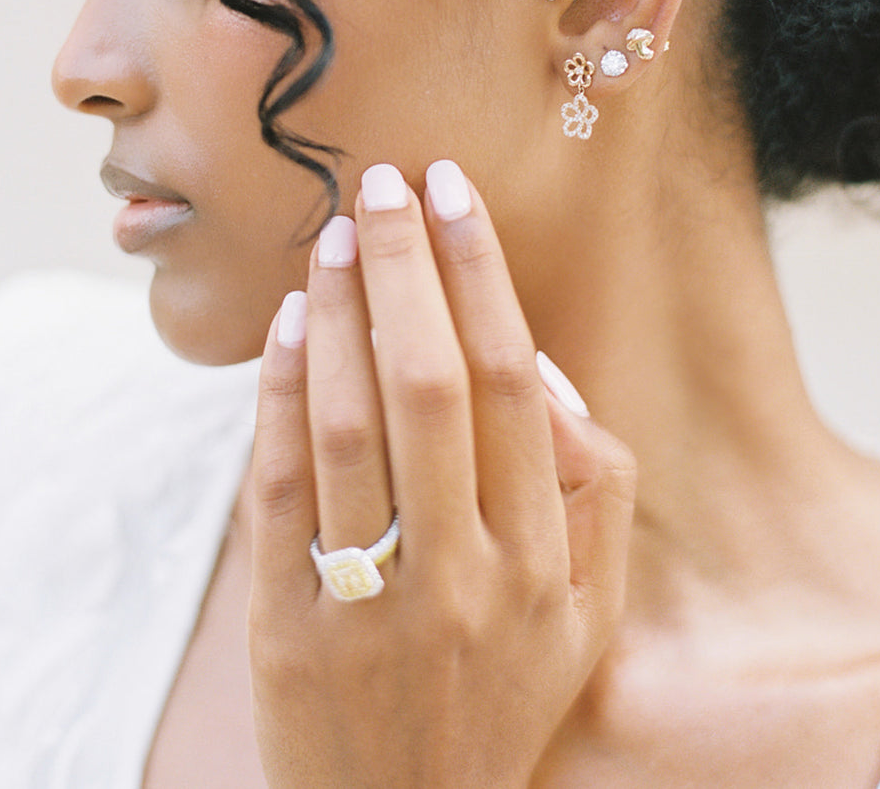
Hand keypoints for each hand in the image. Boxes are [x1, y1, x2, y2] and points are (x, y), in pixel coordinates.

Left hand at [249, 160, 635, 788]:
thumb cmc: (500, 696)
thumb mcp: (591, 613)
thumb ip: (599, 490)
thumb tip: (548, 369)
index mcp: (544, 562)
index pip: (517, 384)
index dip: (481, 275)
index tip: (453, 192)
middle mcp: (466, 577)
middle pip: (432, 384)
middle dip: (407, 266)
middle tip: (384, 183)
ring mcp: (371, 604)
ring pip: (350, 425)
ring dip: (341, 313)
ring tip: (337, 234)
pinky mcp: (287, 626)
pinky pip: (280, 485)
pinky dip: (280, 392)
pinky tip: (290, 322)